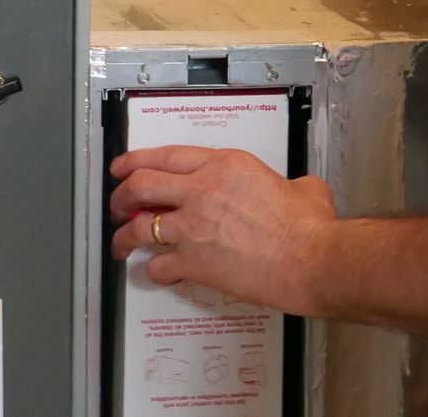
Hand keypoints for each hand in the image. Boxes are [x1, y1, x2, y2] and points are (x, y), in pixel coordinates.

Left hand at [110, 145, 337, 313]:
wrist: (310, 259)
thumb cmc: (308, 227)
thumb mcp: (300, 186)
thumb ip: (285, 184)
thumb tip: (293, 192)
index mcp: (225, 164)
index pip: (166, 155)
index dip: (136, 160)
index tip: (124, 167)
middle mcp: (202, 190)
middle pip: (141, 184)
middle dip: (121, 195)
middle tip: (117, 205)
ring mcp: (193, 226)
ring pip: (139, 226)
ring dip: (124, 237)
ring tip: (121, 244)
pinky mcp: (194, 261)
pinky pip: (158, 264)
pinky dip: (155, 270)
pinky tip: (159, 271)